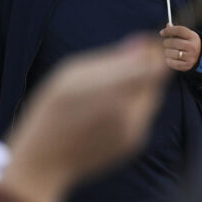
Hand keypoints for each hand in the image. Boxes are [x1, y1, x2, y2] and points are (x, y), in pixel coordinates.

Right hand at [1, 35, 168, 201]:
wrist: (45, 158)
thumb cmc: (51, 111)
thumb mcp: (70, 74)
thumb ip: (109, 60)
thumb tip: (141, 43)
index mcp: (113, 90)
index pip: (155, 65)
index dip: (154, 53)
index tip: (146, 46)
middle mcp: (131, 112)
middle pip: (155, 82)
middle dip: (144, 70)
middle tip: (118, 67)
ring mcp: (135, 131)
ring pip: (150, 99)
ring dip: (137, 89)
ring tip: (103, 93)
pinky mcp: (135, 144)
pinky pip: (141, 117)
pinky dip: (130, 108)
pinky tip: (102, 113)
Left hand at [160, 24, 201, 71]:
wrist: (199, 57)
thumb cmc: (188, 44)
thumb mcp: (186, 36)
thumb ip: (176, 30)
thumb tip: (168, 25)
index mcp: (193, 37)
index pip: (179, 30)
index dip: (168, 30)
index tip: (162, 32)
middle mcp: (193, 47)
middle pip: (173, 42)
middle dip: (166, 42)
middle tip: (166, 44)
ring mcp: (190, 57)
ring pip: (170, 52)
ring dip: (166, 52)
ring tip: (169, 51)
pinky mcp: (187, 65)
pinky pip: (170, 62)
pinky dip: (168, 60)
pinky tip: (170, 58)